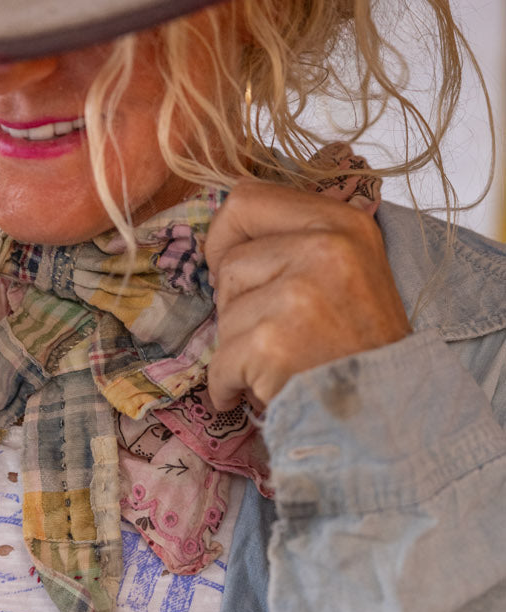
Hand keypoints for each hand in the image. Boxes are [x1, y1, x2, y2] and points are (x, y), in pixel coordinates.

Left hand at [204, 178, 410, 411]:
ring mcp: (299, 295)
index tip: (228, 266)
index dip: (224, 236)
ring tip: (283, 362)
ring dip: (239, 348)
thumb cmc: (362, 347)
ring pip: (223, 313)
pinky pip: (220, 362)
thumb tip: (226, 232)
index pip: (245, 200)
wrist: (390, 412)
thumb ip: (297, 240)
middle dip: (236, 305)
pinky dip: (229, 385)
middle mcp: (325, 248)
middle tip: (275, 332)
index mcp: (342, 222)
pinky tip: (260, 390)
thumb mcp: (349, 269)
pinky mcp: (274, 343)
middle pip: (230, 263)